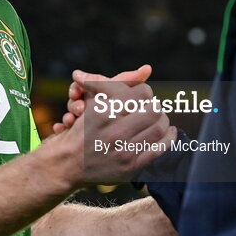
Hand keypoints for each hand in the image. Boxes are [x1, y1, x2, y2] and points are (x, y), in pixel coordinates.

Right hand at [51, 76, 174, 186]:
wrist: (66, 164)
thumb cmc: (81, 128)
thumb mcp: (91, 101)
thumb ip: (116, 84)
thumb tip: (147, 69)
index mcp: (104, 112)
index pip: (142, 93)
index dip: (144, 92)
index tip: (141, 96)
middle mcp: (113, 132)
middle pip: (154, 109)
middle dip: (155, 105)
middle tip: (151, 106)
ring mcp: (123, 151)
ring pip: (159, 128)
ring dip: (163, 120)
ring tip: (159, 118)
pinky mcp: (130, 167)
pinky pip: (159, 149)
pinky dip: (169, 138)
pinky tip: (168, 132)